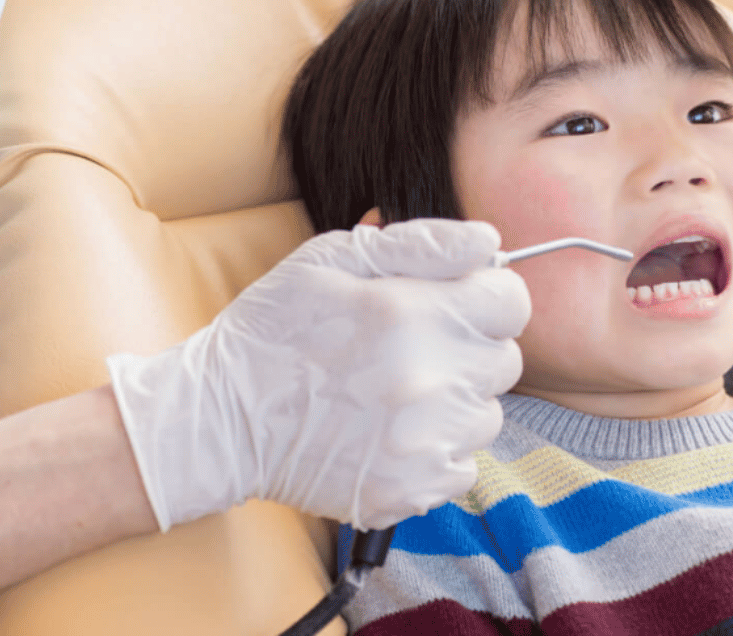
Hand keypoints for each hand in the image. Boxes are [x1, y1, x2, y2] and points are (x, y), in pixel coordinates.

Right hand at [107, 220, 529, 530]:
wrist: (222, 419)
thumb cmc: (275, 329)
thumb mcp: (332, 259)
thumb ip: (420, 244)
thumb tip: (489, 242)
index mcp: (412, 314)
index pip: (511, 302)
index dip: (484, 296)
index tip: (451, 303)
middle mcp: (428, 380)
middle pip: (503, 359)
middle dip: (466, 347)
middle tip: (409, 347)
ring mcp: (424, 442)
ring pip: (486, 414)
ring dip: (453, 400)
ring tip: (392, 392)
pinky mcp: (413, 489)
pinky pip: (463, 464)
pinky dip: (435, 449)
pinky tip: (387, 432)